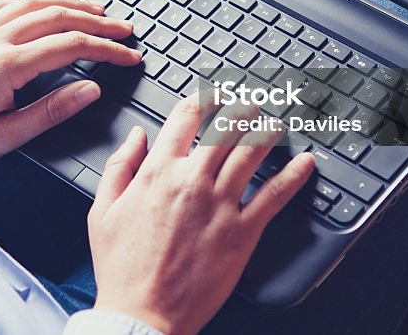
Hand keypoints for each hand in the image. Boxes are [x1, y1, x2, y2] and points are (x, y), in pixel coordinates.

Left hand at [0, 0, 140, 171]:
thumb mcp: (5, 136)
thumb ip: (52, 111)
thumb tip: (90, 89)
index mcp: (6, 66)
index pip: (70, 46)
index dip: (106, 49)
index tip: (129, 55)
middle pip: (56, 17)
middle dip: (96, 20)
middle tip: (123, 27)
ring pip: (31, 4)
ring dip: (67, 3)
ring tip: (94, 8)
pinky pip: (2, 5)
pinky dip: (29, 0)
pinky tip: (40, 4)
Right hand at [88, 94, 315, 334]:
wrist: (142, 313)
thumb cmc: (121, 267)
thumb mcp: (102, 210)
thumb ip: (119, 166)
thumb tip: (136, 136)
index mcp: (157, 173)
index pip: (185, 119)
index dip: (202, 100)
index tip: (212, 94)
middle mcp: (191, 181)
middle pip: (224, 129)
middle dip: (241, 109)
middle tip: (251, 102)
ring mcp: (220, 205)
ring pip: (251, 153)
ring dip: (266, 131)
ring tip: (275, 122)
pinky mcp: (242, 232)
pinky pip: (274, 196)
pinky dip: (293, 176)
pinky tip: (305, 163)